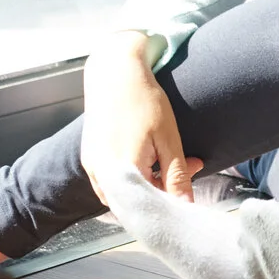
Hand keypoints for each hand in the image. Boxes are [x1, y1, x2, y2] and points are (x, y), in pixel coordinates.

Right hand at [80, 33, 201, 204]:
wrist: (114, 71)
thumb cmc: (143, 100)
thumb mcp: (168, 138)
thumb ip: (177, 176)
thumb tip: (186, 204)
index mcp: (122, 169)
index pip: (149, 207)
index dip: (171, 204)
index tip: (189, 196)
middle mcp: (100, 173)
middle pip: (133, 205)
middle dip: (160, 197)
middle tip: (184, 175)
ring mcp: (92, 167)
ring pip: (122, 196)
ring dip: (146, 189)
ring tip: (166, 164)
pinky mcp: (89, 159)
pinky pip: (111, 183)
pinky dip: (131, 181)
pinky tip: (148, 163)